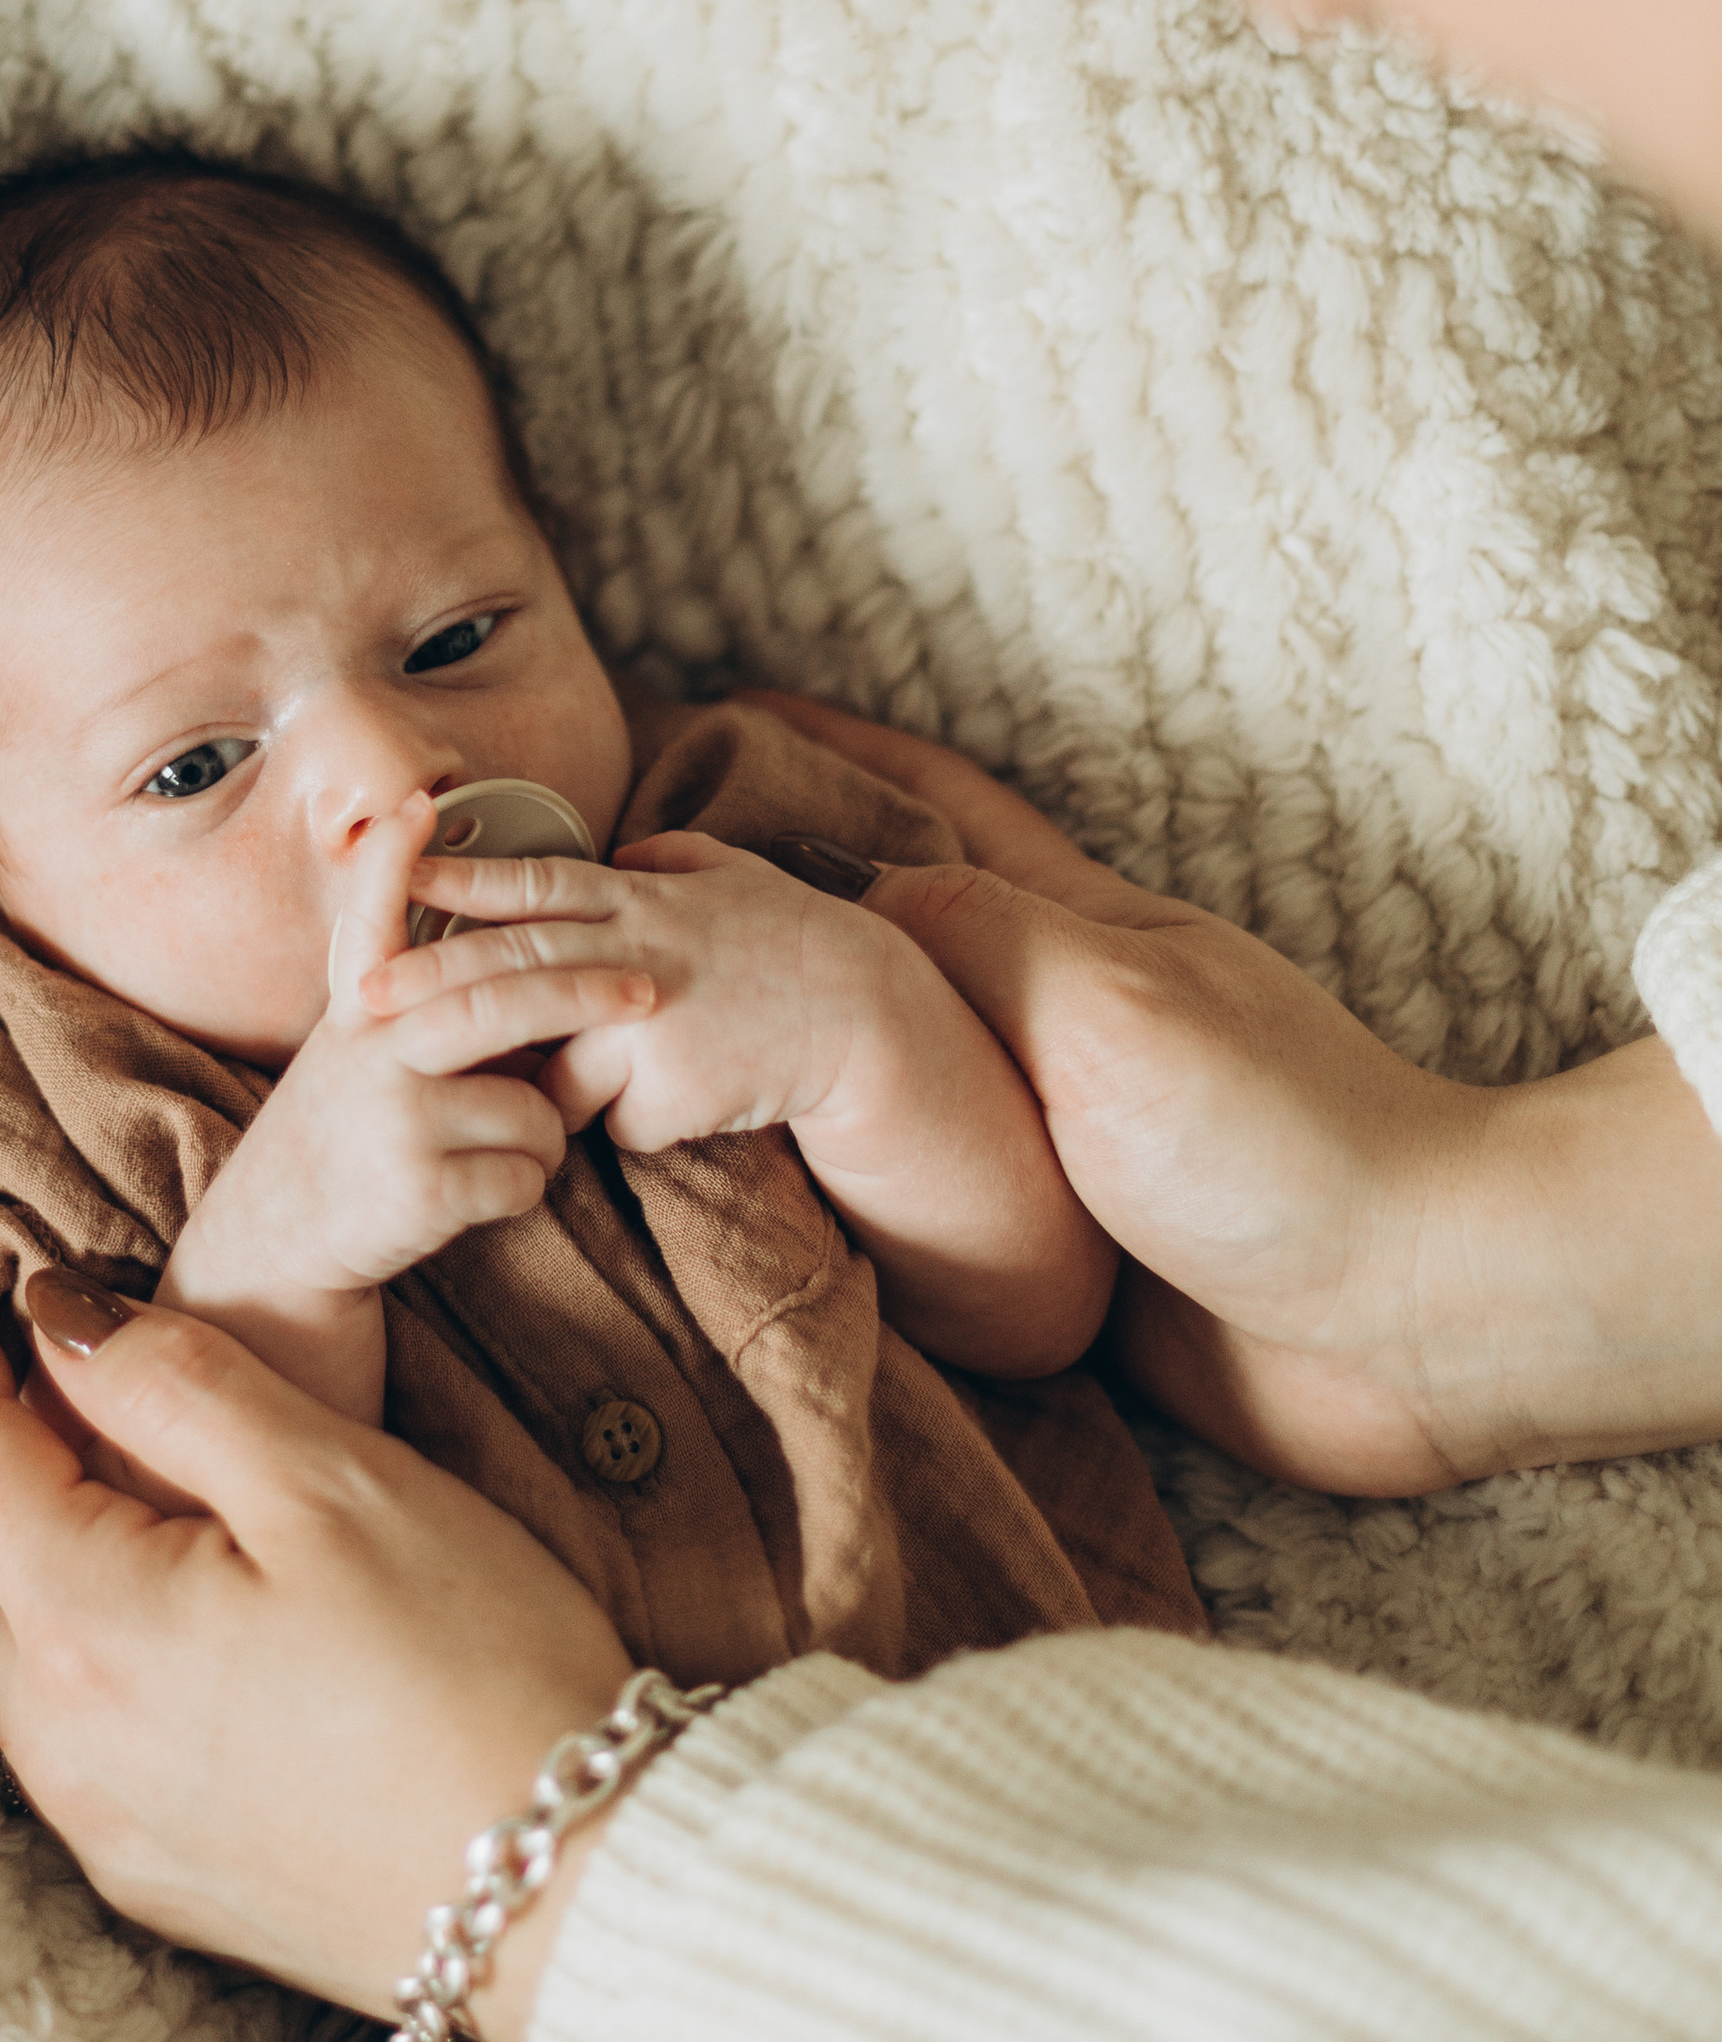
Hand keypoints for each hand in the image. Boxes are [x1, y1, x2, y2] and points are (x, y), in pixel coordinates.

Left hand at [0, 1250, 633, 2037]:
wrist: (576, 1897)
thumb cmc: (478, 1667)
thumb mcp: (337, 1483)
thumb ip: (180, 1387)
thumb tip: (60, 1319)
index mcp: (89, 1628)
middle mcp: (60, 1746)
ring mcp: (103, 1827)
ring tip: (38, 1454)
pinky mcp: (159, 1878)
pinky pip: (46, 1734)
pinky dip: (43, 1633)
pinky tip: (118, 1595)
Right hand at [163, 796, 658, 1399]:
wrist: (276, 1249)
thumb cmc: (342, 1136)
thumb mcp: (350, 1048)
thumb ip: (402, 988)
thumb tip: (458, 921)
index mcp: (358, 1011)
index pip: (371, 917)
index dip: (396, 859)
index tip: (417, 803)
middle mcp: (370, 1053)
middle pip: (499, 999)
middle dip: (586, 992)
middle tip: (649, 993)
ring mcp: (391, 1120)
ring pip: (533, 1108)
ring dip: (546, 1134)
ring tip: (503, 1148)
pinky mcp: (416, 1190)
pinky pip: (525, 1178)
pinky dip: (526, 1189)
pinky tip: (483, 1194)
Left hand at [373, 827, 1112, 1375]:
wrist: (867, 1019)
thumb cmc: (797, 946)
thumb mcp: (737, 882)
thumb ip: (676, 863)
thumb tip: (630, 850)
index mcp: (644, 899)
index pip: (534, 882)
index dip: (461, 879)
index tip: (396, 874)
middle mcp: (639, 952)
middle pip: (512, 969)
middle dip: (433, 987)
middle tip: (367, 1007)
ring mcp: (653, 1023)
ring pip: (559, 1071)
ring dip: (549, 1091)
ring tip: (539, 1101)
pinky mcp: (674, 1089)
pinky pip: (621, 1126)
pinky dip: (638, 1127)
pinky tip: (686, 1108)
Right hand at [740, 691, 1721, 1490]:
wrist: (1416, 1319)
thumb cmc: (1277, 1144)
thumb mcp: (1101, 1004)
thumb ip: (963, 936)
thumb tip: (818, 898)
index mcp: (1064, 931)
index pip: (913, 806)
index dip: (806, 753)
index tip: (695, 722)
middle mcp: (1046, 1020)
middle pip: (875, 937)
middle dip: (756, 901)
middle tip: (626, 895)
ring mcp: (1053, 1137)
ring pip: (878, 1077)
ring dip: (778, 1054)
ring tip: (657, 1044)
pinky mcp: (1054, 1259)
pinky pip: (909, 1207)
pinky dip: (826, 1188)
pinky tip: (760, 1199)